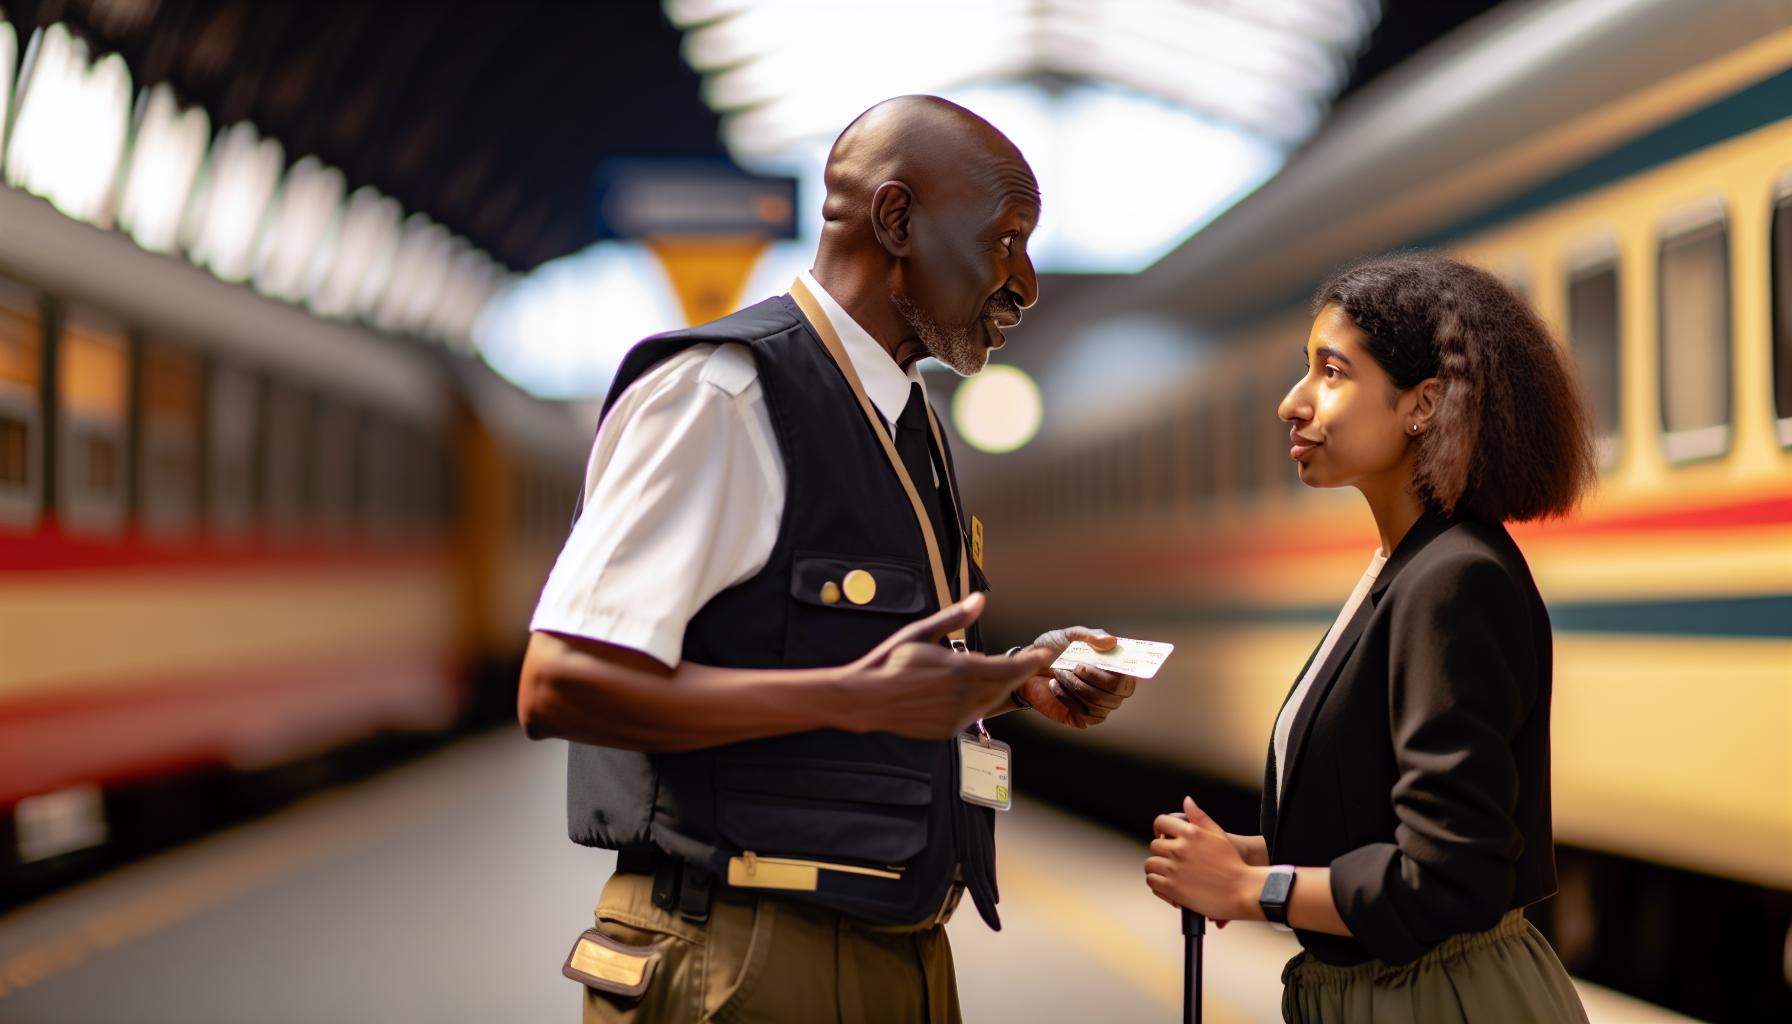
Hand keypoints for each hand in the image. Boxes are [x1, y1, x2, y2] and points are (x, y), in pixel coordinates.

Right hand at [845, 593, 1055, 739]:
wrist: (865, 699)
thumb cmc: (890, 662)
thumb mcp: (921, 632)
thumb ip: (955, 618)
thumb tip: (979, 600)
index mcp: (959, 669)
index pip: (1008, 667)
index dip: (1031, 661)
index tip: (1045, 654)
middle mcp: (962, 696)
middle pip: (1004, 685)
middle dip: (1020, 674)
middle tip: (1030, 663)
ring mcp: (956, 716)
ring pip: (991, 702)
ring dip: (1001, 688)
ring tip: (1005, 676)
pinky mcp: (948, 729)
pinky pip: (975, 715)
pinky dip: (980, 702)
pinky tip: (975, 692)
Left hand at [1013, 626, 1137, 727]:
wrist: (1027, 667)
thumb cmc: (1053, 649)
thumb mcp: (1071, 635)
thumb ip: (1091, 636)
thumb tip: (1112, 641)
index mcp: (1113, 669)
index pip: (1129, 677)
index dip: (1123, 673)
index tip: (1107, 664)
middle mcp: (1110, 690)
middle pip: (1117, 691)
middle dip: (1093, 676)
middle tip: (1075, 666)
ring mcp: (1097, 705)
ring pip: (1099, 702)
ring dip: (1076, 685)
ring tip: (1059, 672)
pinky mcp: (1081, 718)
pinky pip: (1084, 714)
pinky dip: (1067, 698)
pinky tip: (1055, 685)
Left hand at [1144, 797, 1254, 925]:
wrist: (1241, 890)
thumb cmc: (1233, 863)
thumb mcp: (1218, 834)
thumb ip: (1200, 816)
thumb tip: (1187, 800)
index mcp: (1190, 833)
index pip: (1160, 822)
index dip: (1159, 828)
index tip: (1163, 836)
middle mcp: (1179, 849)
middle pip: (1155, 845)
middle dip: (1162, 851)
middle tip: (1172, 859)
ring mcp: (1174, 869)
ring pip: (1150, 864)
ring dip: (1157, 867)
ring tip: (1169, 872)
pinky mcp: (1172, 888)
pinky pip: (1152, 881)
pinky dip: (1157, 883)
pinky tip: (1168, 884)